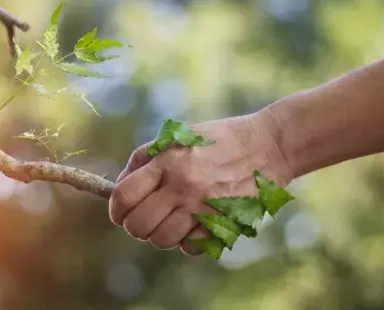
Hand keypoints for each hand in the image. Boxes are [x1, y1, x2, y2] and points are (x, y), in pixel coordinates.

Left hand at [108, 110, 291, 254]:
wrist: (267, 146)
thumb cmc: (218, 139)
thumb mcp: (179, 137)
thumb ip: (146, 158)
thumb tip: (119, 185)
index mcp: (168, 162)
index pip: (124, 197)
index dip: (115, 210)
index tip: (120, 212)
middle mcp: (183, 186)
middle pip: (138, 225)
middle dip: (135, 225)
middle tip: (145, 218)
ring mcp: (203, 208)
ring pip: (161, 240)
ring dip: (160, 234)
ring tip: (170, 220)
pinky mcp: (223, 223)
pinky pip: (190, 247)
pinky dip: (186, 240)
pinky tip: (193, 223)